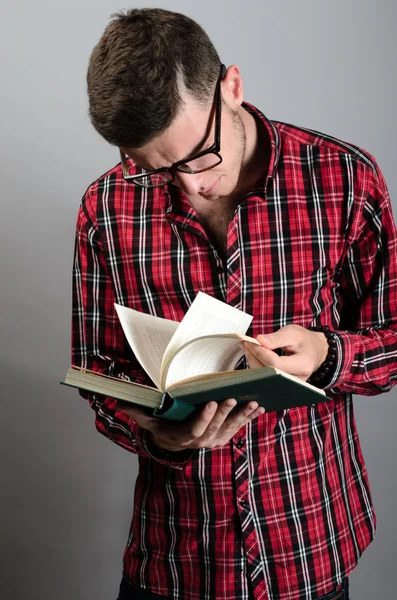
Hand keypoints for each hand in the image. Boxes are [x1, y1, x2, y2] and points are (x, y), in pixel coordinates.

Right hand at [117, 399, 264, 451]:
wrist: (174, 442)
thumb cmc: (162, 426)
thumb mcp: (148, 421)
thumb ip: (137, 412)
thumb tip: (120, 402)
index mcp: (184, 436)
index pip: (195, 428)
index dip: (204, 417)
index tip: (210, 402)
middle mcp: (202, 441)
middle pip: (216, 426)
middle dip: (226, 412)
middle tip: (234, 397)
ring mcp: (214, 440)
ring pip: (231, 428)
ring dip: (243, 415)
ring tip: (253, 402)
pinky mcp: (224, 436)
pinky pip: (239, 427)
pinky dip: (249, 418)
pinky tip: (259, 407)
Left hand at [241, 324, 328, 381]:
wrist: (315, 350)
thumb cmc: (304, 340)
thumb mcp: (293, 333)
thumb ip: (276, 338)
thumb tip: (259, 340)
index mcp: (303, 365)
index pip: (275, 363)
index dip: (260, 352)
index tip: (250, 341)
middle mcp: (297, 380)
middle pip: (268, 373)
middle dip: (254, 357)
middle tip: (245, 343)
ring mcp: (290, 385)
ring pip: (265, 377)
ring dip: (252, 361)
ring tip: (247, 347)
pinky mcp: (283, 385)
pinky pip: (266, 378)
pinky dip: (257, 366)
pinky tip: (252, 354)